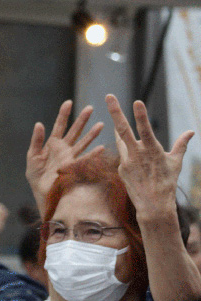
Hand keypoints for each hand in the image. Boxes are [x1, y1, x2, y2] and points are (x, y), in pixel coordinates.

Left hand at [26, 101, 103, 208]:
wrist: (41, 192)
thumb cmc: (36, 175)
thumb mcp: (32, 156)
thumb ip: (36, 141)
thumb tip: (39, 124)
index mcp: (53, 144)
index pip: (59, 126)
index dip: (64, 114)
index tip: (68, 102)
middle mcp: (64, 149)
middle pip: (74, 131)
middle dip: (81, 120)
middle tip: (90, 108)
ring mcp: (71, 157)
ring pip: (82, 142)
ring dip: (91, 134)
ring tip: (101, 124)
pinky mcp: (74, 167)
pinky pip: (85, 159)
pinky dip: (93, 154)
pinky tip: (101, 147)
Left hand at [107, 95, 193, 221]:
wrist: (153, 205)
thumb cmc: (168, 182)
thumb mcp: (175, 162)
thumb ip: (181, 144)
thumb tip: (191, 131)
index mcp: (152, 150)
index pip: (145, 129)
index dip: (140, 116)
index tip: (136, 101)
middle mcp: (136, 154)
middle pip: (123, 129)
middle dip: (115, 112)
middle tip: (109, 96)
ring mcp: (126, 161)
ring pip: (120, 140)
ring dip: (116, 128)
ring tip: (113, 116)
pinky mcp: (120, 168)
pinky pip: (123, 155)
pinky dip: (128, 152)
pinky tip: (134, 160)